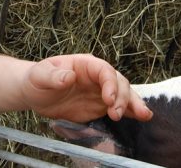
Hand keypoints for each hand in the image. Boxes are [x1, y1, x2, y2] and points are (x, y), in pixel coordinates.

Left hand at [20, 54, 152, 122]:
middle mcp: (97, 76)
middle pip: (118, 82)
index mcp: (85, 64)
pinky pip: (120, 106)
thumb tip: (69, 77)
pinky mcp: (101, 105)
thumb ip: (54, 76)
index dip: (110, 83)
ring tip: (144, 115)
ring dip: (133, 104)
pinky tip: (142, 117)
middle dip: (122, 97)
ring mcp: (101, 90)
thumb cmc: (37, 79)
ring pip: (124, 93)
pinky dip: (132, 111)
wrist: (36, 93)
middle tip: (116, 114)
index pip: (104, 70)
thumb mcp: (40, 75)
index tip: (108, 100)